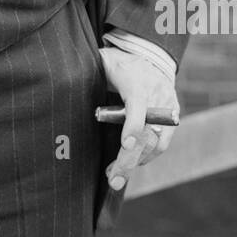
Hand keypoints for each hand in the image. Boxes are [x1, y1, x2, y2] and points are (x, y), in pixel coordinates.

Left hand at [99, 47, 178, 191]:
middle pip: (146, 132)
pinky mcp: (173, 118)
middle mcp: (156, 96)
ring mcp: (167, 108)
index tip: (126, 145)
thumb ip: (90, 74)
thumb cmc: (120, 63)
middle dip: (129, 159)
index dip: (133, 125)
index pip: (138, 106)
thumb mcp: (104, 62)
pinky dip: (147, 156)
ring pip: (154, 143)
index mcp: (137, 82)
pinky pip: (162, 144)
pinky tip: (131, 163)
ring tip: (115, 175)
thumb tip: (64, 84)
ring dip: (135, 163)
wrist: (153, 56)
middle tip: (113, 180)